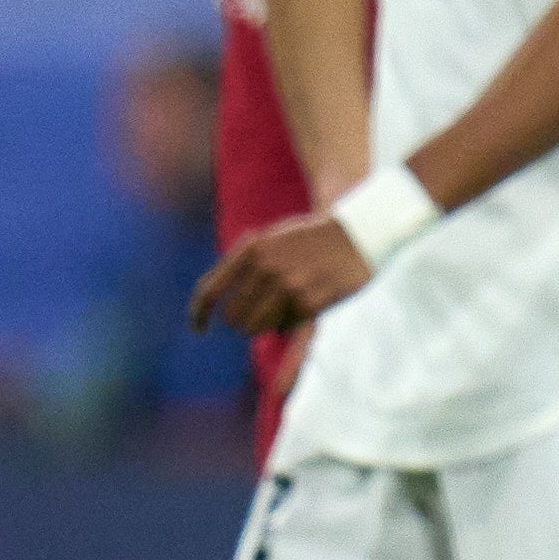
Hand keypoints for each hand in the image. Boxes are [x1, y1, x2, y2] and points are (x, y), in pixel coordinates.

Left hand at [193, 213, 374, 336]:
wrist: (360, 230)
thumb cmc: (313, 237)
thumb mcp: (273, 239)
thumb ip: (246, 263)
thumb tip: (220, 301)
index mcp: (252, 250)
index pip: (210, 290)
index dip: (198, 314)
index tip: (198, 329)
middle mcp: (267, 268)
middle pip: (233, 316)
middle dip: (243, 320)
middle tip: (259, 315)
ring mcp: (289, 286)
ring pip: (256, 326)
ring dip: (264, 325)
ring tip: (282, 311)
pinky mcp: (310, 303)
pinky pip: (285, 327)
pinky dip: (288, 323)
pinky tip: (299, 320)